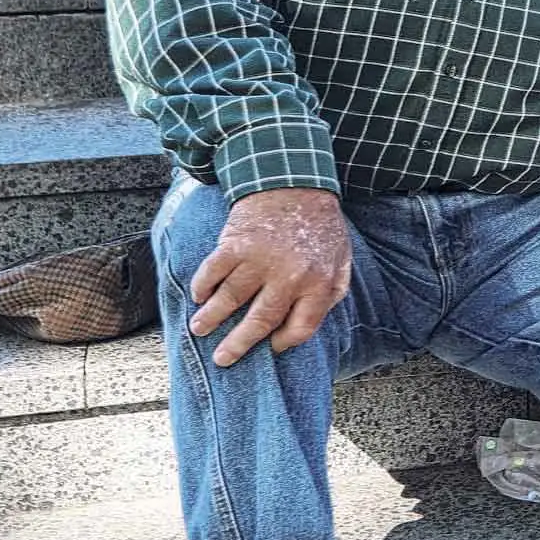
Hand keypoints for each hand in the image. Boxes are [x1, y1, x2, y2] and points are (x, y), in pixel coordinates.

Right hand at [187, 187, 351, 362]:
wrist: (295, 181)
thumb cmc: (319, 224)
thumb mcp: (341, 257)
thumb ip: (334, 290)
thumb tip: (314, 320)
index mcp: (319, 283)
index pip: (301, 327)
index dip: (285, 341)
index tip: (270, 347)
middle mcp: (289, 277)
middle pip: (260, 322)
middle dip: (238, 344)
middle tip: (222, 359)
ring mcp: (260, 260)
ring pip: (230, 299)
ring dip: (211, 318)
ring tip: (199, 330)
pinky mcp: (235, 244)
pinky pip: (213, 272)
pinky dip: (202, 286)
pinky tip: (198, 296)